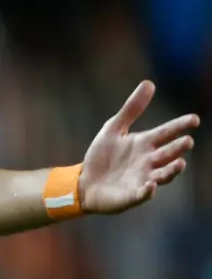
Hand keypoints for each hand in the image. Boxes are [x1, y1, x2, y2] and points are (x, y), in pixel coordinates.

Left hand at [79, 81, 198, 213]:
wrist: (85, 182)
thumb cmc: (102, 156)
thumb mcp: (113, 128)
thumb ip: (131, 109)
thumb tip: (149, 83)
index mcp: (144, 144)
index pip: (166, 133)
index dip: (179, 126)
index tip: (194, 119)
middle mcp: (148, 161)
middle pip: (168, 154)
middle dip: (178, 149)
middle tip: (187, 141)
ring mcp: (142, 179)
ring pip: (163, 175)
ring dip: (171, 170)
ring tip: (180, 163)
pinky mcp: (132, 195)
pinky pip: (142, 194)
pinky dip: (148, 191)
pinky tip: (150, 185)